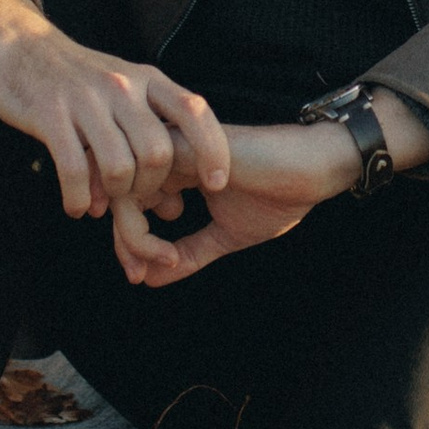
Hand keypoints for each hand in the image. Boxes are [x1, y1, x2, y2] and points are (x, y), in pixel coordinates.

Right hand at [0, 0, 228, 225]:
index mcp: (146, 79)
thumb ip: (151, 142)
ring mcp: (84, 100)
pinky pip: (75, 170)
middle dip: (151, 186)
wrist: (19, 46)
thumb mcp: (124, 94)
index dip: (213, 150)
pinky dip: (78, 199)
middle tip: (136, 199)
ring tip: (104, 202)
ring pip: (119, 167)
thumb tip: (175, 208)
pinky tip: (76, 207)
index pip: (194, 111)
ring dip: (114, 196)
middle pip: (157, 152)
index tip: (217, 184)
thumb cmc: (79, 82)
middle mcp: (121, 86)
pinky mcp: (50, 114)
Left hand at [109, 122, 354, 286]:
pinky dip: (142, 226)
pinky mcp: (180, 151)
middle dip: (123, 241)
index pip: (128, 200)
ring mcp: (172, 149)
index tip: (139, 274)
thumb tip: (146, 280)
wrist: (312, 173)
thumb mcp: (224, 236)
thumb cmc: (277, 196)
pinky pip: (138, 187)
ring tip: (163, 260)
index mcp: (177, 169)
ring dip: (132, 237)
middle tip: (138, 273)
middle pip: (116, 195)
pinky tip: (170, 248)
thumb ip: (186, 254)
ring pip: (121, 191)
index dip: (126, 240)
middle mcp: (169, 155)